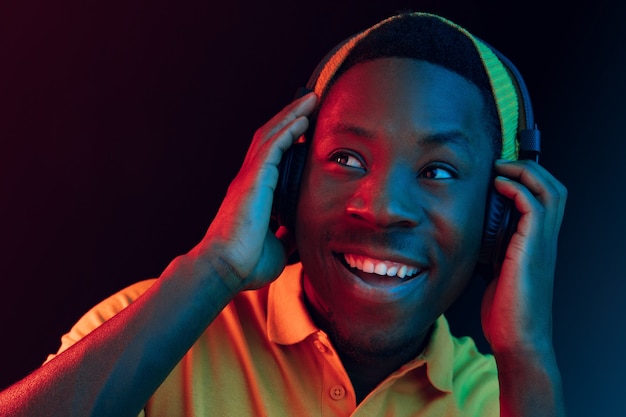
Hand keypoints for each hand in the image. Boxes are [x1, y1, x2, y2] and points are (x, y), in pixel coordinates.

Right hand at [192, 92, 316, 292]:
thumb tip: (299, 231)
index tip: (308, 127)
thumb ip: (288, 234)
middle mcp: (250, 181)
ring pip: (271, 135)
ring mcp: (249, 178)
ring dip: (291, 115)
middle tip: (311, 102)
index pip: (273, 157)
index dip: (288, 138)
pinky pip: (272, 147)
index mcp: (254, 194)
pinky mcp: (252, 180)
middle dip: (291, 117)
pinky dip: (288, 130)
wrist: (225, 270)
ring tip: (311, 100)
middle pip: (271, 138)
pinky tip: (302, 119)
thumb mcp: (278, 246)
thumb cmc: (245, 263)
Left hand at [481, 159, 566, 354]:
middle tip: (501, 165)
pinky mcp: (532, 249)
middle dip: (530, 169)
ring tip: (501, 169)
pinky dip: (517, 189)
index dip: (528, 181)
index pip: (546, 200)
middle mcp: (546, 241)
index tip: (499, 174)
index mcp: (538, 245)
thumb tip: (470, 239)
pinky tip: (498, 187)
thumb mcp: (496, 273)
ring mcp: (542, 244)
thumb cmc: (506, 312)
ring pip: (551, 191)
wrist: (517, 339)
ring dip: (525, 173)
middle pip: (555, 189)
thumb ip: (492, 252)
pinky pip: (534, 207)